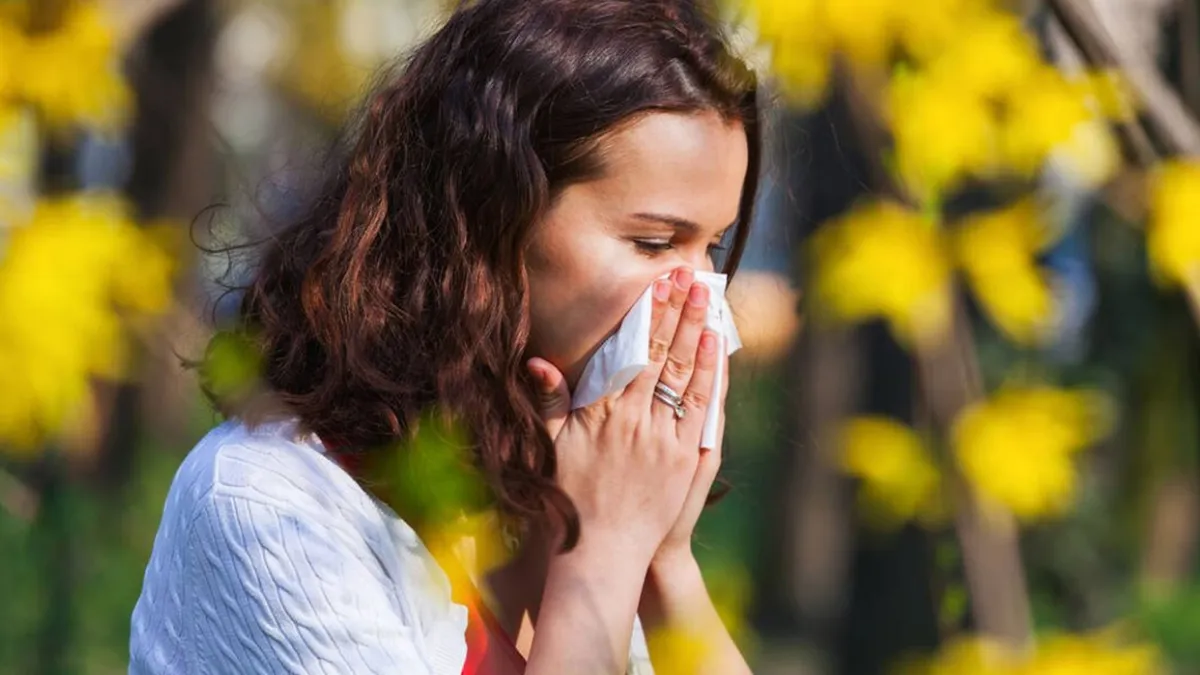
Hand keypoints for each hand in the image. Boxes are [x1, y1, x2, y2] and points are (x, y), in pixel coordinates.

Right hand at [525, 267, 718, 565]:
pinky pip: (700, 407)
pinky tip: (714, 346)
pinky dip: (709, 374)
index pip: (629, 352)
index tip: (657, 285)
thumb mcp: (551, 447)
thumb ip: (549, 402)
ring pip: (684, 373)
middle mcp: (635, 420)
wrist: (602, 552)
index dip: (646, 315)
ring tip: (705, 298)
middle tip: (689, 276)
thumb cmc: (571, 499)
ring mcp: (663, 439)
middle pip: (661, 354)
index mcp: (601, 413)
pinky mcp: (685, 458)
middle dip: (676, 311)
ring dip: (696, 332)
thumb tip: (539, 363)